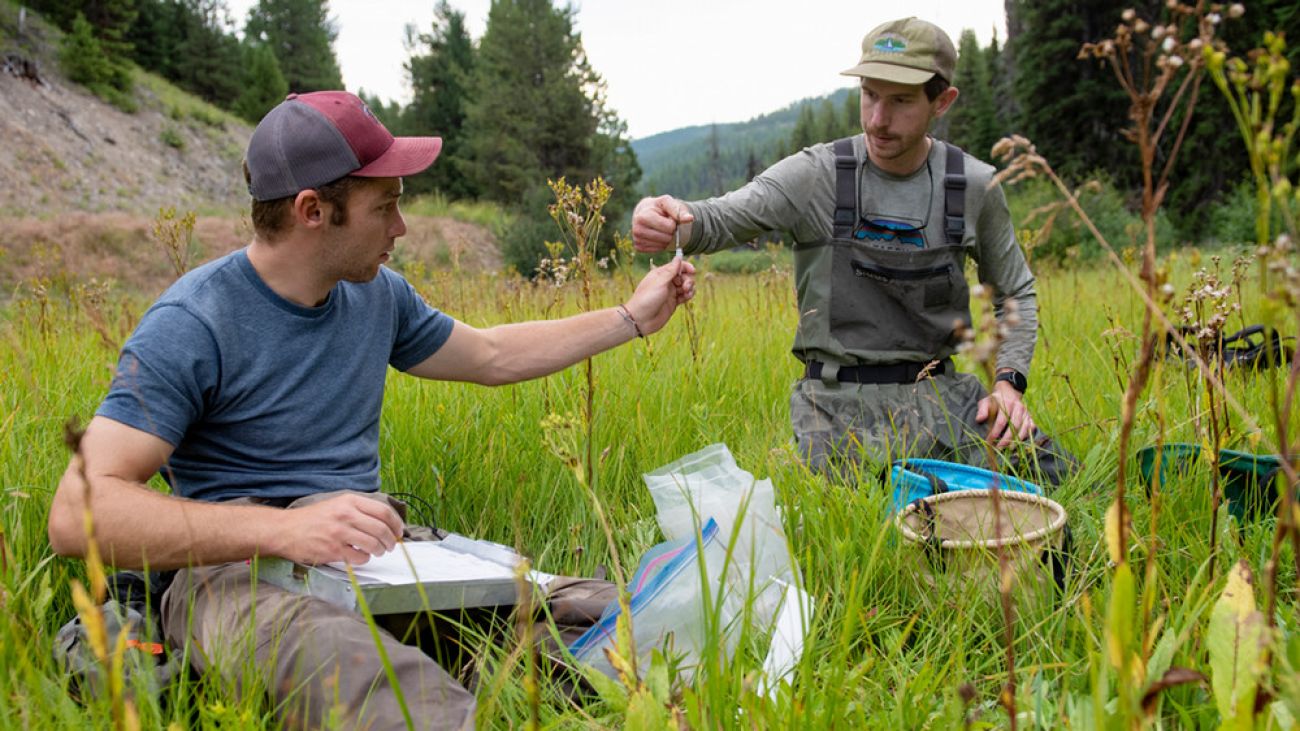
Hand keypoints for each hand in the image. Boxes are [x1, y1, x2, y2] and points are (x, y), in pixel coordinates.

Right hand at [273, 493, 403, 565]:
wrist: (285, 530)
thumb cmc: (313, 519)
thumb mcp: (337, 504)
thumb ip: (359, 510)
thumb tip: (385, 522)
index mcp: (349, 501)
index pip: (383, 511)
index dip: (396, 524)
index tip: (399, 531)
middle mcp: (346, 515)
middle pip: (381, 529)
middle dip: (391, 540)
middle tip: (390, 545)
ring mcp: (339, 533)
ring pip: (373, 544)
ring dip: (380, 551)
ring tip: (377, 551)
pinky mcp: (333, 550)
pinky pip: (360, 557)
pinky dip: (364, 559)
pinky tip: (360, 556)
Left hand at [624, 258, 695, 334]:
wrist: (640, 320)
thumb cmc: (646, 299)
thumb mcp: (659, 282)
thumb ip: (670, 270)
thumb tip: (678, 257)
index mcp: (660, 274)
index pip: (676, 266)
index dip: (686, 267)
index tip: (693, 271)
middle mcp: (666, 282)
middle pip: (683, 276)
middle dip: (688, 279)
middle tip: (686, 287)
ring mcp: (670, 293)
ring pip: (685, 286)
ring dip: (689, 288)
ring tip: (687, 293)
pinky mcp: (673, 303)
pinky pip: (684, 296)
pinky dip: (688, 295)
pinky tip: (687, 297)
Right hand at [632, 195, 692, 252]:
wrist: (644, 212)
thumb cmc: (658, 207)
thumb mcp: (668, 203)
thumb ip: (679, 211)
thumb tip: (690, 219)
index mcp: (643, 217)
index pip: (670, 227)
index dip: (673, 223)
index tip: (667, 217)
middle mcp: (636, 229)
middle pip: (667, 238)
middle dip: (671, 232)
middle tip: (665, 224)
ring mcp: (636, 239)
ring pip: (663, 246)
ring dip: (667, 238)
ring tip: (660, 229)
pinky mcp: (638, 247)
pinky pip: (657, 250)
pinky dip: (661, 244)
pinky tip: (656, 235)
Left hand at [976, 380, 1035, 447]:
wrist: (1008, 392)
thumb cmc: (994, 400)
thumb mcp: (986, 402)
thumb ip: (982, 410)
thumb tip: (979, 420)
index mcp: (1007, 403)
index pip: (1001, 421)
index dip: (995, 432)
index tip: (989, 441)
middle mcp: (1019, 407)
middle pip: (1014, 426)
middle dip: (1006, 439)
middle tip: (999, 448)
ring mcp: (1026, 412)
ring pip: (1024, 428)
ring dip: (1017, 439)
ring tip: (1010, 448)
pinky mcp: (1030, 416)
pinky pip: (1031, 427)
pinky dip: (1027, 435)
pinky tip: (1021, 442)